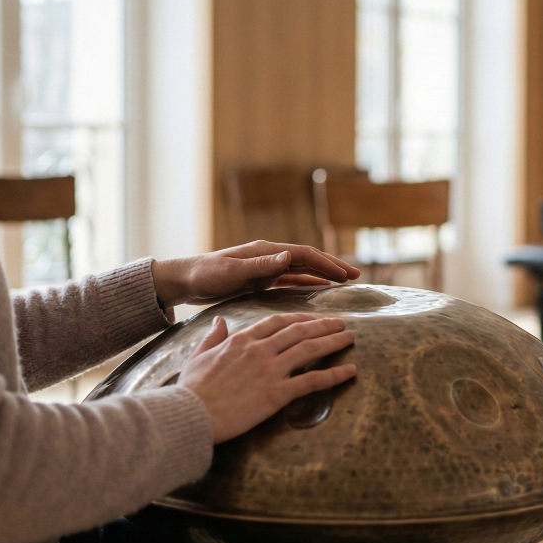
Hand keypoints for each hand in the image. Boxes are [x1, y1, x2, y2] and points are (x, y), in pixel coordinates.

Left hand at [152, 241, 360, 307]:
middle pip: (309, 260)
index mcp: (266, 252)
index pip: (304, 255)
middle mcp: (270, 257)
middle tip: (356, 277)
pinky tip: (321, 290)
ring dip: (324, 275)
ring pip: (303, 270)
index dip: (327, 263)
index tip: (347, 274)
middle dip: (333, 267)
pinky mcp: (262, 280)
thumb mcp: (232, 271)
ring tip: (346, 283)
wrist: (185, 281)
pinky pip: (292, 281)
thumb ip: (261, 265)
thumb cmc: (206, 275)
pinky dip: (309, 284)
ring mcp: (267, 268)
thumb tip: (288, 256)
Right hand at [178, 313, 356, 442]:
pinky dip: (334, 375)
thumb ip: (212, 337)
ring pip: (309, 349)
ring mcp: (270, 370)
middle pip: (299, 330)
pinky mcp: (276, 393)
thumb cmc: (191, 390)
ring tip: (350, 338)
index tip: (313, 318)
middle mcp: (259, 350)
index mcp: (242, 340)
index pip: (277, 322)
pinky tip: (350, 371)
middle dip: (323, 325)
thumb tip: (219, 321)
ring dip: (333, 342)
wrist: (189, 415)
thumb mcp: (198, 356)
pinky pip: (312, 381)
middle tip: (342, 323)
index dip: (300, 318)